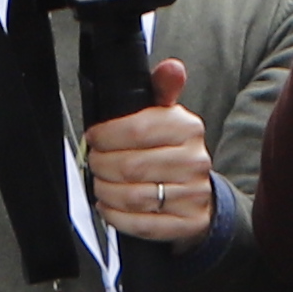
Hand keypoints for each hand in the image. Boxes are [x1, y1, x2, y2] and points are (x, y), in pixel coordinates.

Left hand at [81, 56, 219, 246]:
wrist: (197, 193)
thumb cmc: (171, 151)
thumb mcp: (165, 116)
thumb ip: (161, 90)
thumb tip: (172, 67)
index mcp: (187, 128)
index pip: (137, 130)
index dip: (106, 136)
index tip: (94, 138)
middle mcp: (194, 161)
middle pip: (130, 166)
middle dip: (101, 165)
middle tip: (95, 163)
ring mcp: (193, 194)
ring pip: (133, 196)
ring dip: (105, 191)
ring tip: (100, 184)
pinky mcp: (187, 222)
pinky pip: (142, 224)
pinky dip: (116, 216)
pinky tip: (109, 206)